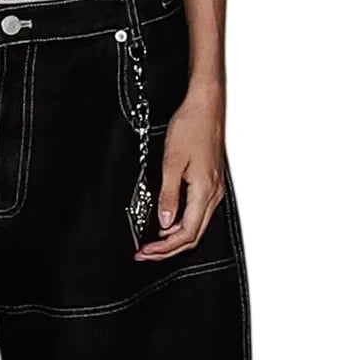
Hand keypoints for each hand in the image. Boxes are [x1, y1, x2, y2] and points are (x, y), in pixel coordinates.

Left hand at [135, 82, 225, 260]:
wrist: (205, 106)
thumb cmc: (192, 126)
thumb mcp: (172, 162)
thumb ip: (168, 195)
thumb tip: (164, 220)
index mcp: (204, 191)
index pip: (186, 233)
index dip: (165, 247)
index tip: (147, 251)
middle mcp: (212, 193)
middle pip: (192, 235)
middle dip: (168, 249)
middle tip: (146, 252)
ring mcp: (213, 188)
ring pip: (196, 225)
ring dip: (174, 237)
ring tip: (152, 240)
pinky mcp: (210, 181)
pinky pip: (197, 211)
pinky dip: (181, 222)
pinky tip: (166, 219)